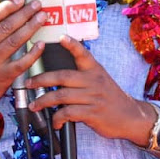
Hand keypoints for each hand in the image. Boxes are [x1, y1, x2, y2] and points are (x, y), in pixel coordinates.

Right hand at [0, 0, 45, 126]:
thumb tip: (12, 14)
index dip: (7, 7)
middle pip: (6, 27)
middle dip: (23, 13)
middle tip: (37, 5)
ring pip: (15, 41)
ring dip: (31, 27)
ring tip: (42, 17)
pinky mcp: (3, 76)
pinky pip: (21, 62)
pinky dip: (33, 53)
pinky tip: (41, 44)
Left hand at [25, 35, 151, 141]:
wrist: (131, 117)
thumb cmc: (111, 98)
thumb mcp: (101, 80)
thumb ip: (83, 76)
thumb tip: (58, 77)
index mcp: (95, 70)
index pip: (83, 54)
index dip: (72, 44)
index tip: (61, 36)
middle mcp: (93, 81)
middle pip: (63, 76)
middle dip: (41, 79)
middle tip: (28, 82)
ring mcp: (93, 97)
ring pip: (62, 96)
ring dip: (44, 101)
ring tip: (34, 105)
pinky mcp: (92, 113)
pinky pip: (69, 113)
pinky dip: (58, 118)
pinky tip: (55, 122)